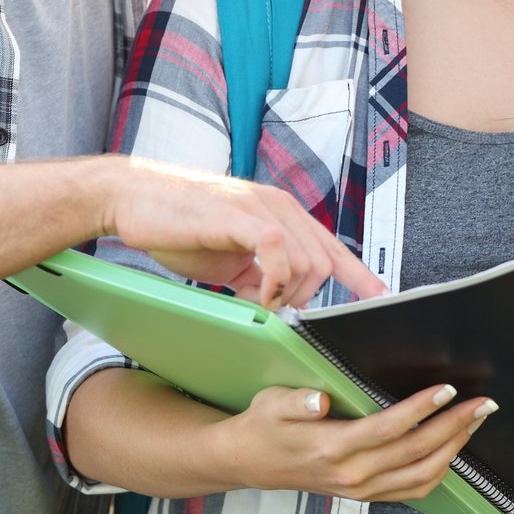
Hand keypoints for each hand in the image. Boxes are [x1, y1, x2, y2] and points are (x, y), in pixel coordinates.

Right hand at [103, 156, 384, 307]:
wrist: (132, 198)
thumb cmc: (177, 226)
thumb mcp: (228, 261)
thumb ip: (256, 278)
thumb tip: (275, 308)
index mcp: (281, 215)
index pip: (332, 248)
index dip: (359, 276)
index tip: (381, 299)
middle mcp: (280, 206)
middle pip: (326, 262)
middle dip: (309, 299)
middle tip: (278, 315)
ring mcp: (262, 208)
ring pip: (308, 262)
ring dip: (289, 296)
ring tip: (260, 305)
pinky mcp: (241, 215)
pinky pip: (279, 251)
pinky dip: (275, 282)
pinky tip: (257, 295)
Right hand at [216, 381, 495, 501]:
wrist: (249, 463)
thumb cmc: (264, 425)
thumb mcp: (270, 403)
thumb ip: (295, 402)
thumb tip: (318, 401)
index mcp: (332, 448)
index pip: (389, 428)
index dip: (422, 409)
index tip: (449, 389)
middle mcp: (352, 474)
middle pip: (416, 452)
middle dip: (454, 427)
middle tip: (484, 404)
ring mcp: (361, 489)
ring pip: (421, 476)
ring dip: (455, 449)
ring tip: (475, 422)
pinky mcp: (365, 495)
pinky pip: (413, 489)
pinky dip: (440, 471)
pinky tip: (454, 449)